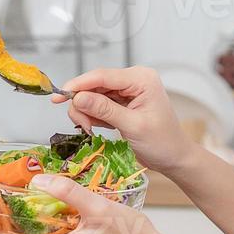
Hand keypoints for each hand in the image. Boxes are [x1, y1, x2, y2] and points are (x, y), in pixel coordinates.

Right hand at [52, 66, 197, 172]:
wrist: (174, 157)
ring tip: (90, 129)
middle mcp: (133, 80)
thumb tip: (78, 98)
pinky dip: (92, 117)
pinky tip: (96, 127)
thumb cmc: (162, 142)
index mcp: (141, 79)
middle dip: (82, 104)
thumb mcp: (133, 126)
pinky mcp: (121, 102)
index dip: (79, 85)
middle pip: (94, 85)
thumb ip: (104, 110)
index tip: (59, 95)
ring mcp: (126, 91)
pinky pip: (97, 105)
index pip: (103, 76)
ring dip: (86, 113)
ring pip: (92, 95)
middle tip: (81, 124)